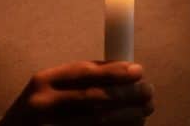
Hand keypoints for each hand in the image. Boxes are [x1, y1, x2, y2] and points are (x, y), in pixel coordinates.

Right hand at [0, 61, 154, 125]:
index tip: (139, 71)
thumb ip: (81, 78)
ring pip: (98, 123)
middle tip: (149, 91)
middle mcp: (43, 105)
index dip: (114, 72)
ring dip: (127, 116)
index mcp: (43, 81)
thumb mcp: (51, 87)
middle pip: (94, 99)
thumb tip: (127, 70)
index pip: (84, 73)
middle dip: (127, 95)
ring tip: (144, 110)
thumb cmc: (41, 108)